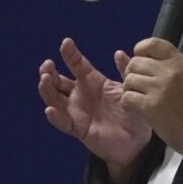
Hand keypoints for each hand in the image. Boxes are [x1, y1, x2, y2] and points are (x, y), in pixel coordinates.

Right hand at [38, 38, 150, 170]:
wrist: (137, 141)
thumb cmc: (132, 113)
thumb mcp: (129, 89)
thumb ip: (124, 71)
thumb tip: (119, 53)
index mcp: (93, 82)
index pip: (77, 65)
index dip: (70, 54)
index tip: (66, 42)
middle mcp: (81, 95)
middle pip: (58, 81)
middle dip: (49, 71)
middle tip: (48, 64)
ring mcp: (77, 111)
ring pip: (54, 99)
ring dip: (47, 89)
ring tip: (45, 79)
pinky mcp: (78, 128)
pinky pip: (63, 122)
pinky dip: (55, 116)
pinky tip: (50, 109)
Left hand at [120, 38, 182, 153]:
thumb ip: (168, 65)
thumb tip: (143, 55)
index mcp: (180, 62)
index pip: (153, 43)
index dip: (141, 49)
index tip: (140, 58)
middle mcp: (169, 72)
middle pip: (135, 63)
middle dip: (132, 74)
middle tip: (139, 86)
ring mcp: (159, 88)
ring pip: (128, 80)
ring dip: (130, 90)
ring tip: (139, 98)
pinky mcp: (151, 106)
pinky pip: (127, 98)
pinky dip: (128, 104)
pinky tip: (136, 109)